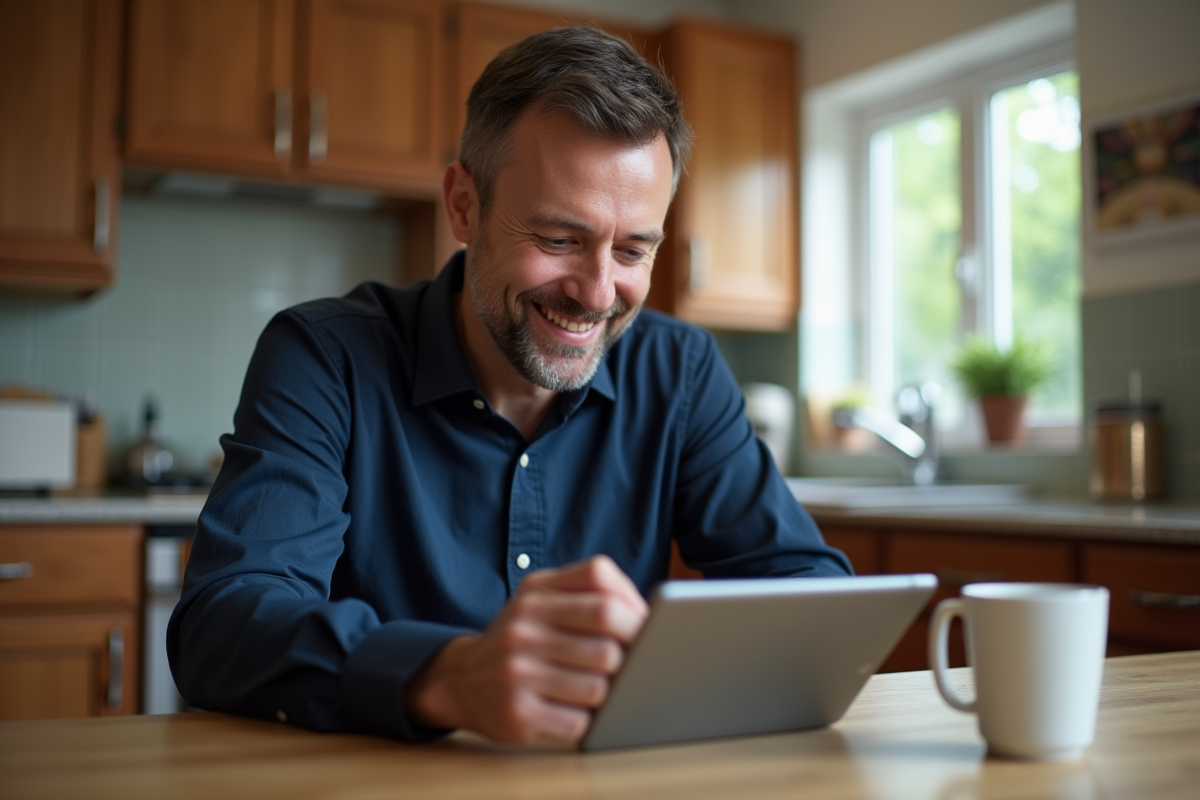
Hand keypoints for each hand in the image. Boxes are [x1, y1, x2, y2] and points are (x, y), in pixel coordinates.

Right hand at [405, 555, 648, 742]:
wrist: (462, 679)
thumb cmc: (522, 638)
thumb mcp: (543, 597)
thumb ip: (590, 591)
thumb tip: (648, 616)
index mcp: (536, 592)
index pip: (601, 589)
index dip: (633, 611)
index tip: (642, 628)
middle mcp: (522, 627)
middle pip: (607, 645)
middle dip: (628, 659)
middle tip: (625, 664)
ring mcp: (517, 671)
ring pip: (599, 688)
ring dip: (606, 693)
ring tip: (591, 687)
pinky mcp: (517, 712)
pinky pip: (579, 721)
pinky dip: (584, 719)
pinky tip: (569, 708)